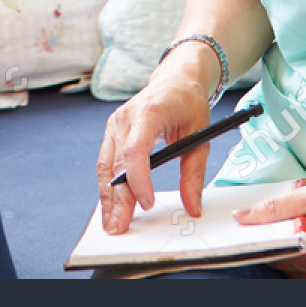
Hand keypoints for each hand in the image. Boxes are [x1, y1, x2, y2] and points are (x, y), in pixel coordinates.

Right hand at [96, 70, 212, 234]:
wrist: (175, 80)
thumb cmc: (188, 103)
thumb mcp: (200, 136)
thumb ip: (194, 173)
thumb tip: (192, 206)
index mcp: (149, 112)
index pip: (135, 150)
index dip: (138, 180)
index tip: (147, 204)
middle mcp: (125, 117)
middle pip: (115, 163)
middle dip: (117, 199)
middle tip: (119, 226)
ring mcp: (115, 124)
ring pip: (105, 165)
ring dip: (107, 196)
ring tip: (111, 222)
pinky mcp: (112, 131)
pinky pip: (106, 161)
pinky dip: (108, 185)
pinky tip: (112, 204)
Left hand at [234, 179, 305, 277]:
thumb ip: (278, 206)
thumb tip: (244, 215)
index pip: (268, 250)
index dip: (261, 237)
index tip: (257, 227)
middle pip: (278, 262)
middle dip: (278, 244)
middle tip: (290, 228)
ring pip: (290, 272)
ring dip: (291, 256)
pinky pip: (305, 278)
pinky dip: (305, 265)